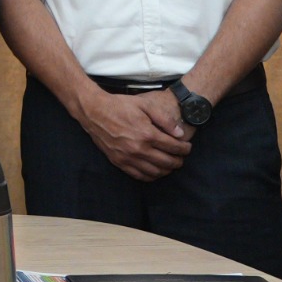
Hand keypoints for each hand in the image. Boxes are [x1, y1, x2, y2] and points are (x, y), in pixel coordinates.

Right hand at [76, 90, 192, 182]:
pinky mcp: (119, 162)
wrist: (94, 111)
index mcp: (147, 134)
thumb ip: (165, 119)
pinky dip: (151, 176)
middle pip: (167, 162)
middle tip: (182, 157)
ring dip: (167, 170)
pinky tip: (155, 170)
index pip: (174, 147)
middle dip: (179, 160)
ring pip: (155, 172)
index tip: (187, 147)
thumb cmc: (120, 105)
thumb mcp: (145, 105)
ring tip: (170, 163)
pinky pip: (139, 176)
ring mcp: (128, 158)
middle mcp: (139, 149)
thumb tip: (180, 134)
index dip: (185, 149)